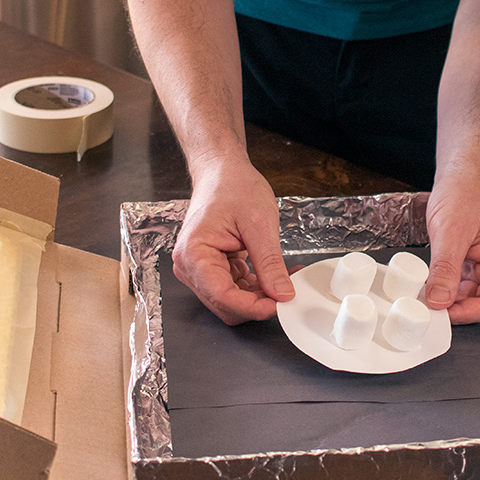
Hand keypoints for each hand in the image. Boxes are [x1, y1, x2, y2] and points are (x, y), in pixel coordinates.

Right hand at [172, 158, 294, 324]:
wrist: (224, 172)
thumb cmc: (234, 188)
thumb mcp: (259, 224)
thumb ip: (270, 263)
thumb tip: (282, 293)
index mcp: (194, 254)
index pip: (222, 296)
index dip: (253, 307)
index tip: (280, 305)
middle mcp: (191, 266)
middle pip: (225, 304)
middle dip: (258, 303)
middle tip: (288, 294)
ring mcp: (201, 269)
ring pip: (232, 300)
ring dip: (260, 296)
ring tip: (286, 280)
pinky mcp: (214, 267)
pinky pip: (235, 288)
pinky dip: (257, 286)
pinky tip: (276, 276)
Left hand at [425, 173, 479, 323]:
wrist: (463, 176)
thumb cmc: (465, 194)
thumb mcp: (451, 233)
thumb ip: (446, 270)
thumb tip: (438, 301)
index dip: (464, 313)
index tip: (437, 314)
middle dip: (453, 307)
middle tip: (425, 305)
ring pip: (468, 299)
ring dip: (446, 299)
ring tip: (424, 292)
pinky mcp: (476, 268)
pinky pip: (460, 288)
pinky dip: (444, 288)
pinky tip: (429, 284)